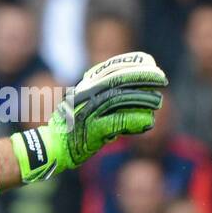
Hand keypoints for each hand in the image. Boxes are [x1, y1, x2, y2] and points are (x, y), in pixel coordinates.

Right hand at [13, 52, 167, 181]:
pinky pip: (118, 122)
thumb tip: (133, 93)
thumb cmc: (69, 129)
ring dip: (143, 100)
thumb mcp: (83, 105)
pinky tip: (147, 122)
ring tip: (157, 101)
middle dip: (143, 77)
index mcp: (84, 88)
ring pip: (120, 99)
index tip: (152, 63)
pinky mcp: (91, 130)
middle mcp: (84, 96)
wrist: (49, 149)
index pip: (111, 68)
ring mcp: (87, 112)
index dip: (133, 63)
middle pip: (118, 80)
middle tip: (162, 79)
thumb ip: (103, 97)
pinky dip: (135, 121)